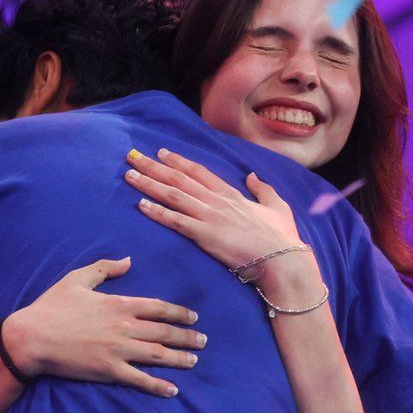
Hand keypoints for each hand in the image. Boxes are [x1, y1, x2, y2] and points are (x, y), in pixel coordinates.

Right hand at [2, 257, 205, 397]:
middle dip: (187, 337)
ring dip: (179, 358)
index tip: (193, 318)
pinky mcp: (108, 371)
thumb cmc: (52, 306)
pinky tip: (173, 390)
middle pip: (165, 332)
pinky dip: (158, 386)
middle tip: (203, 341)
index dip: (179, 313)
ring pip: (158, 355)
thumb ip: (105, 268)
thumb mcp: (78, 278)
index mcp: (120, 304)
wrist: (31, 337)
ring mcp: (118, 350)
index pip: (159, 308)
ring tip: (194, 361)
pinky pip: (139, 379)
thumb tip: (129, 260)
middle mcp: (124, 327)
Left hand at [124, 148, 303, 271]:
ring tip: (129, 174)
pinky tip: (140, 204)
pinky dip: (157, 212)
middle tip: (132, 155)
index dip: (178, 161)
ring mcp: (210, 217)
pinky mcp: (205, 236)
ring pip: (173, 196)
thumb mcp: (278, 206)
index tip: (161, 152)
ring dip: (149, 184)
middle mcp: (217, 201)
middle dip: (154, 166)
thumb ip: (263, 190)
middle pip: (179, 179)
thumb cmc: (282, 237)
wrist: (282, 260)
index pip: (199, 172)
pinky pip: (176, 221)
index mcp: (232, 194)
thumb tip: (253, 176)